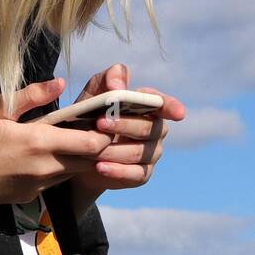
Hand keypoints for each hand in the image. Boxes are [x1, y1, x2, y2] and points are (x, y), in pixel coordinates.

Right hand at [0, 78, 113, 205]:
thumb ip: (32, 95)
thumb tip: (60, 83)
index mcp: (39, 143)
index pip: (93, 144)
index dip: (104, 133)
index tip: (102, 120)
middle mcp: (45, 168)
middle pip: (90, 162)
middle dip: (97, 147)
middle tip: (92, 128)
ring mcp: (38, 186)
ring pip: (74, 172)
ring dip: (78, 159)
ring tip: (71, 139)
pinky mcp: (29, 196)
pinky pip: (55, 182)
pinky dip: (59, 170)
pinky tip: (46, 156)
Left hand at [63, 63, 185, 212]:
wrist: (77, 153)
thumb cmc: (89, 116)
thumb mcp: (93, 94)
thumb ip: (107, 79)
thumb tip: (118, 86)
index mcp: (148, 107)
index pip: (164, 104)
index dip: (172, 107)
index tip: (178, 113)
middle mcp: (155, 130)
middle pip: (148, 128)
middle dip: (124, 125)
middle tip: (100, 123)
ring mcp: (150, 154)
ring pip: (139, 152)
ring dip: (114, 150)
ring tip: (91, 149)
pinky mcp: (141, 175)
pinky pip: (135, 174)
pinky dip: (117, 171)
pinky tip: (100, 167)